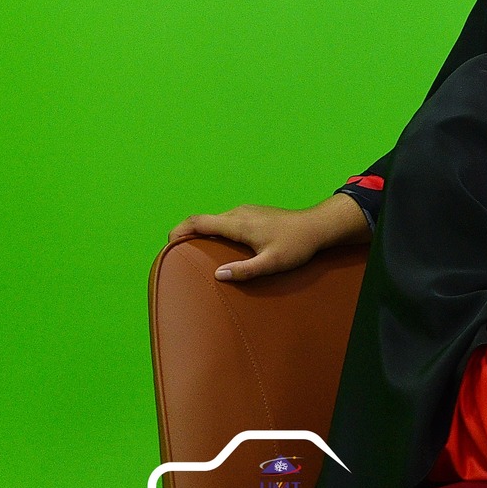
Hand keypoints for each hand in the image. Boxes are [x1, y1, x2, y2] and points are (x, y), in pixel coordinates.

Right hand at [167, 196, 368, 281]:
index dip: (178, 231)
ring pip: (216, 221)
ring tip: (196, 255)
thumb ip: (245, 270)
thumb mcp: (272, 263)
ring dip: (203, 235)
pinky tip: (221, 249)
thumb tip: (217, 275)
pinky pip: (227, 222)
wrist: (319, 226)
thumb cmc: (297, 245)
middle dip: (187, 236)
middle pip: (204, 221)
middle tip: (178, 256)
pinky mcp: (253, 214)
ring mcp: (246, 212)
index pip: (198, 222)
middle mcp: (238, 213)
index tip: (167, 245)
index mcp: (238, 223)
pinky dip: (216, 233)